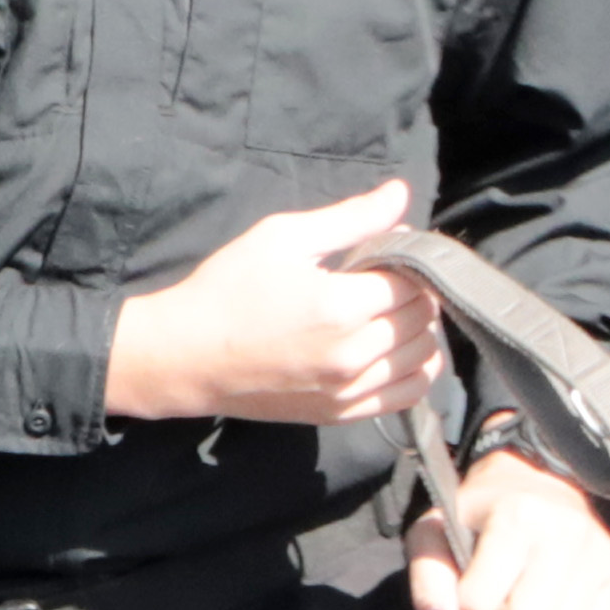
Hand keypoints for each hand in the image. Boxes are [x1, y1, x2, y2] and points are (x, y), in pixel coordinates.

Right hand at [103, 179, 447, 426]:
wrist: (186, 356)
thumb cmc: (229, 288)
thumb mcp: (284, 237)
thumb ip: (351, 218)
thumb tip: (401, 195)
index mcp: (341, 306)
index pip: (413, 283)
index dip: (409, 262)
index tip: (388, 253)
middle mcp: (353, 354)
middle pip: (422, 319)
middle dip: (415, 293)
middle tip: (389, 279)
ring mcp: (349, 390)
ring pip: (423, 358)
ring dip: (421, 331)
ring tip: (394, 313)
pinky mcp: (341, 414)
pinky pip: (408, 396)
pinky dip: (417, 372)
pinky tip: (401, 352)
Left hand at [411, 452, 609, 609]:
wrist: (536, 481)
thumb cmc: (480, 514)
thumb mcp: (436, 534)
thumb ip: (429, 583)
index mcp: (516, 515)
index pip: (479, 602)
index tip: (466, 594)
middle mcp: (566, 530)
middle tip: (504, 590)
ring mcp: (598, 551)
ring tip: (530, 593)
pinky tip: (556, 600)